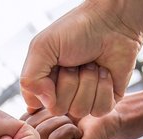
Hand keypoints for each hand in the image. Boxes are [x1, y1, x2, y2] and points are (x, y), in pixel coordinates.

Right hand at [20, 1, 142, 116]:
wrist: (111, 23)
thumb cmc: (76, 30)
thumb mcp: (43, 47)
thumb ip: (30, 78)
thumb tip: (46, 104)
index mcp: (43, 82)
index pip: (34, 104)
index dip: (44, 88)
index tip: (54, 67)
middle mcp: (62, 94)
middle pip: (58, 109)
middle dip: (69, 82)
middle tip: (75, 63)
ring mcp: (84, 99)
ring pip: (80, 110)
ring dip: (87, 82)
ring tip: (91, 64)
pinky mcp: (106, 101)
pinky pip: (100, 110)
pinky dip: (103, 87)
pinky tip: (104, 72)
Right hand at [24, 108, 122, 138]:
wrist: (108, 111)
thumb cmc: (81, 102)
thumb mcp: (50, 100)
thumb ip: (33, 107)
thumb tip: (24, 111)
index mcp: (34, 136)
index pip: (21, 123)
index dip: (37, 110)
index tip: (54, 108)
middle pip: (29, 129)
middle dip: (49, 113)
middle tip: (66, 114)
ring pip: (42, 134)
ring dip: (61, 119)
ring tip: (73, 121)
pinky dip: (69, 128)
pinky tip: (79, 131)